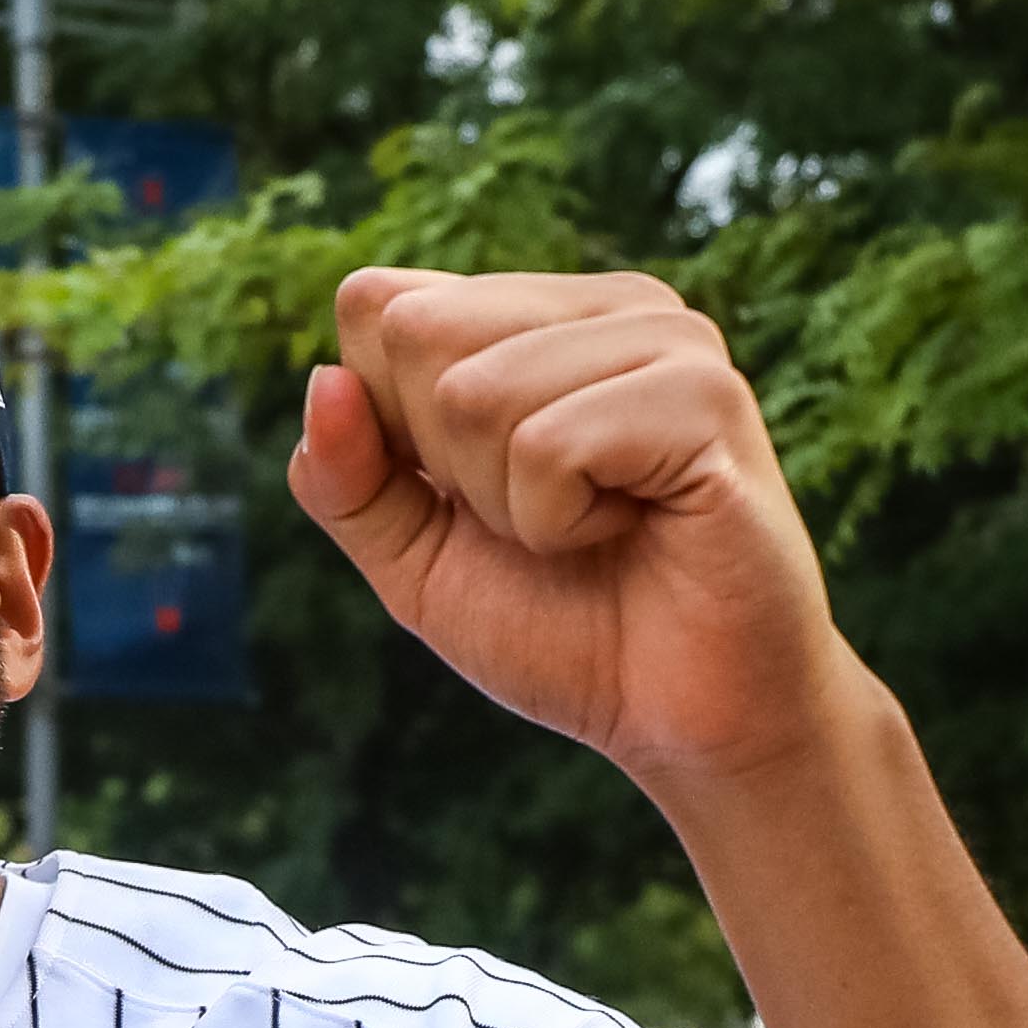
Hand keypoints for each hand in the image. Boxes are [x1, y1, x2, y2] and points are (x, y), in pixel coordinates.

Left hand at [290, 268, 860, 791]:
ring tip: (590, 532)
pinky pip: (548, 446)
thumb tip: (322, 381)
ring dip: (508, 505)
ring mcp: (664, 338)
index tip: (473, 496)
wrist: (687, 722)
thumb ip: (348, 479)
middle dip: (446, 464)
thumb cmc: (566, 632)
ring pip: (476, 392)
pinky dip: (559, 523)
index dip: (387, 427)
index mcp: (535, 316)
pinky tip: (632, 531)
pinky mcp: (705, 395)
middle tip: (539, 521)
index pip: (376, 305)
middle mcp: (604, 305)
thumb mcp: (417, 561)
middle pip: (414, 332)